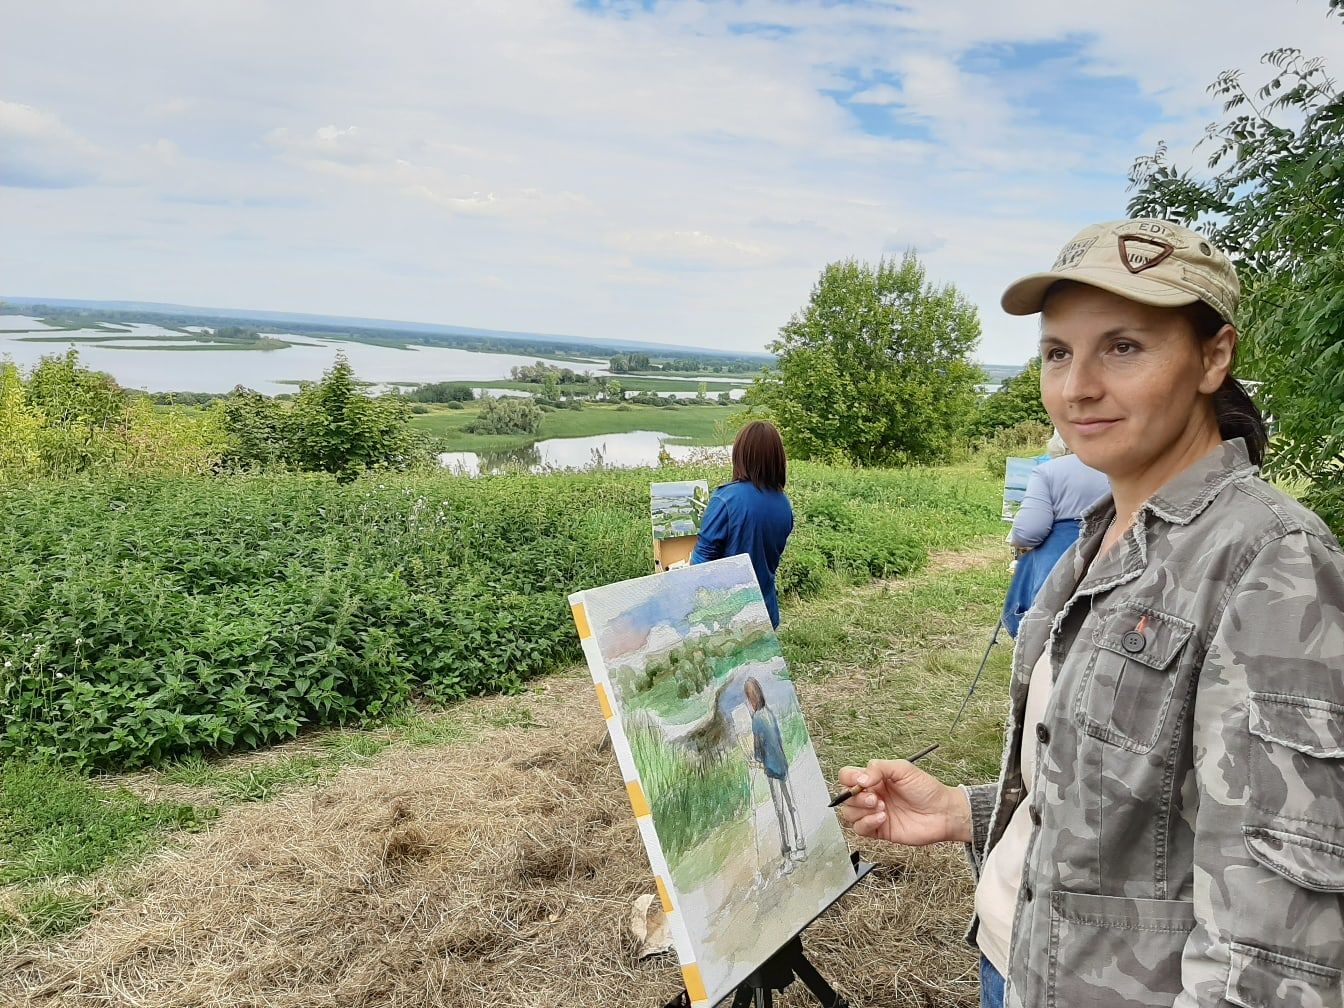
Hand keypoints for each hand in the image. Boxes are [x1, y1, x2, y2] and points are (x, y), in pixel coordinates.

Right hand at [834, 760, 971, 845]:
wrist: (943, 813)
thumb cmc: (927, 790)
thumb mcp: (903, 769)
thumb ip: (879, 768)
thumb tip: (861, 779)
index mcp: (874, 779)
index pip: (847, 776)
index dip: (850, 779)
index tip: (862, 782)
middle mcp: (871, 795)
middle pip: (846, 797)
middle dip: (857, 797)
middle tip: (875, 798)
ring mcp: (874, 814)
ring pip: (849, 814)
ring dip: (862, 811)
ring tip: (882, 808)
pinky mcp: (879, 830)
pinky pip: (860, 829)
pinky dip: (867, 823)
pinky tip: (883, 818)